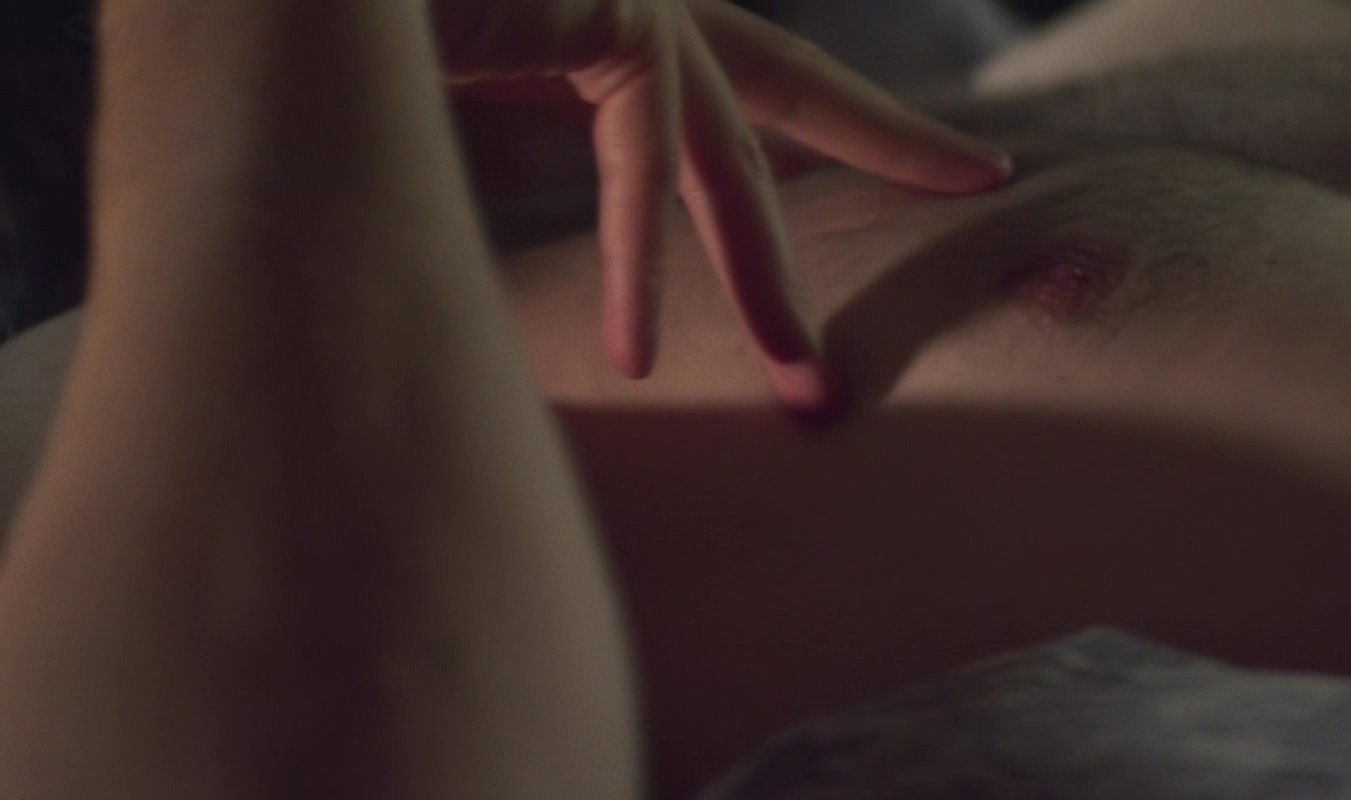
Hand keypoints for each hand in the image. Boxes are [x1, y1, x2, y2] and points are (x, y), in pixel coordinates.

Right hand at [432, 0, 1013, 417]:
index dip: (865, 121)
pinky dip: (632, 267)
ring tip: (811, 388)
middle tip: (987, 183)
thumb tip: (532, 275)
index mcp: (619, 19)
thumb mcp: (461, 83)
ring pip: (726, 162)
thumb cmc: (350, 25)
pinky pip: (637, 170)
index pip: (765, 81)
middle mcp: (642, 3)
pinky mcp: (613, 23)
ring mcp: (632, 4)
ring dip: (765, 283)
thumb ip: (532, 143)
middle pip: (786, 99)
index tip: (966, 156)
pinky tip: (632, 354)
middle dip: (884, 151)